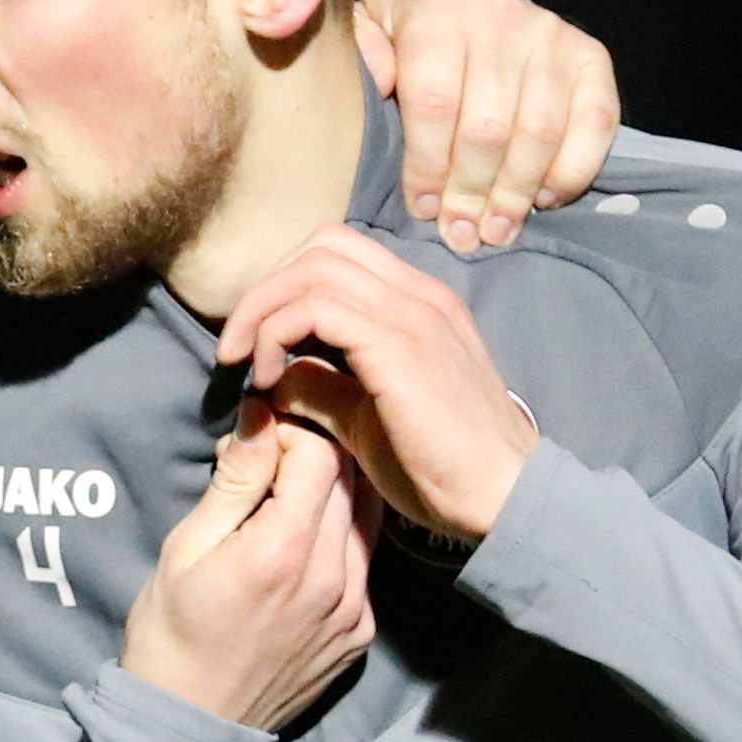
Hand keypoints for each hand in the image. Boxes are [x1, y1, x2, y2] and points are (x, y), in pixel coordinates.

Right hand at [120, 407, 379, 731]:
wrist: (191, 724)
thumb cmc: (171, 634)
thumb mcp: (185, 549)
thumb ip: (235, 484)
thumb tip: (261, 420)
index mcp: (282, 552)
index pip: (320, 454)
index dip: (290, 432)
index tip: (258, 439)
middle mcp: (333, 580)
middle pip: (350, 480)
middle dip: (315, 454)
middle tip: (273, 461)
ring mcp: (354, 610)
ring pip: (364, 518)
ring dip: (332, 495)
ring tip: (288, 499)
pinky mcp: (360, 633)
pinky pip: (363, 564)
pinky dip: (338, 541)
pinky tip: (300, 550)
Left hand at [214, 225, 540, 543]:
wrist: (503, 494)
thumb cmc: (441, 466)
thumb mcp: (366, 418)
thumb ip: (324, 386)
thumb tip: (275, 374)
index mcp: (418, 303)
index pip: (338, 254)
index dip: (285, 286)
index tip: (255, 340)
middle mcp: (419, 294)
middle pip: (320, 246)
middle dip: (265, 290)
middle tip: (238, 348)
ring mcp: (414, 312)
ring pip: (312, 269)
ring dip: (261, 311)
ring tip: (245, 365)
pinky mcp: (399, 343)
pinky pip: (316, 307)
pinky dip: (275, 334)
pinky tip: (266, 380)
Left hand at [355, 0, 618, 253]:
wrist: (464, 15)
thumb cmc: (405, 43)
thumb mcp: (369, 37)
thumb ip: (362, 55)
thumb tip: (377, 81)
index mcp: (437, 10)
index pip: (434, 102)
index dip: (427, 166)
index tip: (423, 209)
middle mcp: (499, 14)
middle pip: (488, 127)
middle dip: (470, 192)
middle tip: (461, 233)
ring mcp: (551, 34)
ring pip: (539, 132)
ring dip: (516, 193)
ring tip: (496, 229)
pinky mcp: (591, 56)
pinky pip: (595, 124)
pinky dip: (571, 171)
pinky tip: (543, 198)